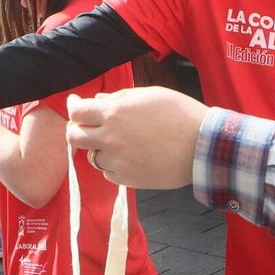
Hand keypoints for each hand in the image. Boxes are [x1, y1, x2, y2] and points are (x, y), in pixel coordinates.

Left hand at [64, 87, 208, 189]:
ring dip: (98, 148)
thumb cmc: (180, 114)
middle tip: (83, 126)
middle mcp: (110, 138)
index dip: (73, 106)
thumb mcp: (148, 95)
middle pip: (74, 137)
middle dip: (75, 129)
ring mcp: (117, 161)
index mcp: (114, 113)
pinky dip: (113, 165)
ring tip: (115, 143)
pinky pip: (108, 172)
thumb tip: (99, 101)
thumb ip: (119, 98)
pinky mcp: (127, 179)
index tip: (75, 104)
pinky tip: (129, 157)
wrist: (201, 146)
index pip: (77, 111)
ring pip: (91, 157)